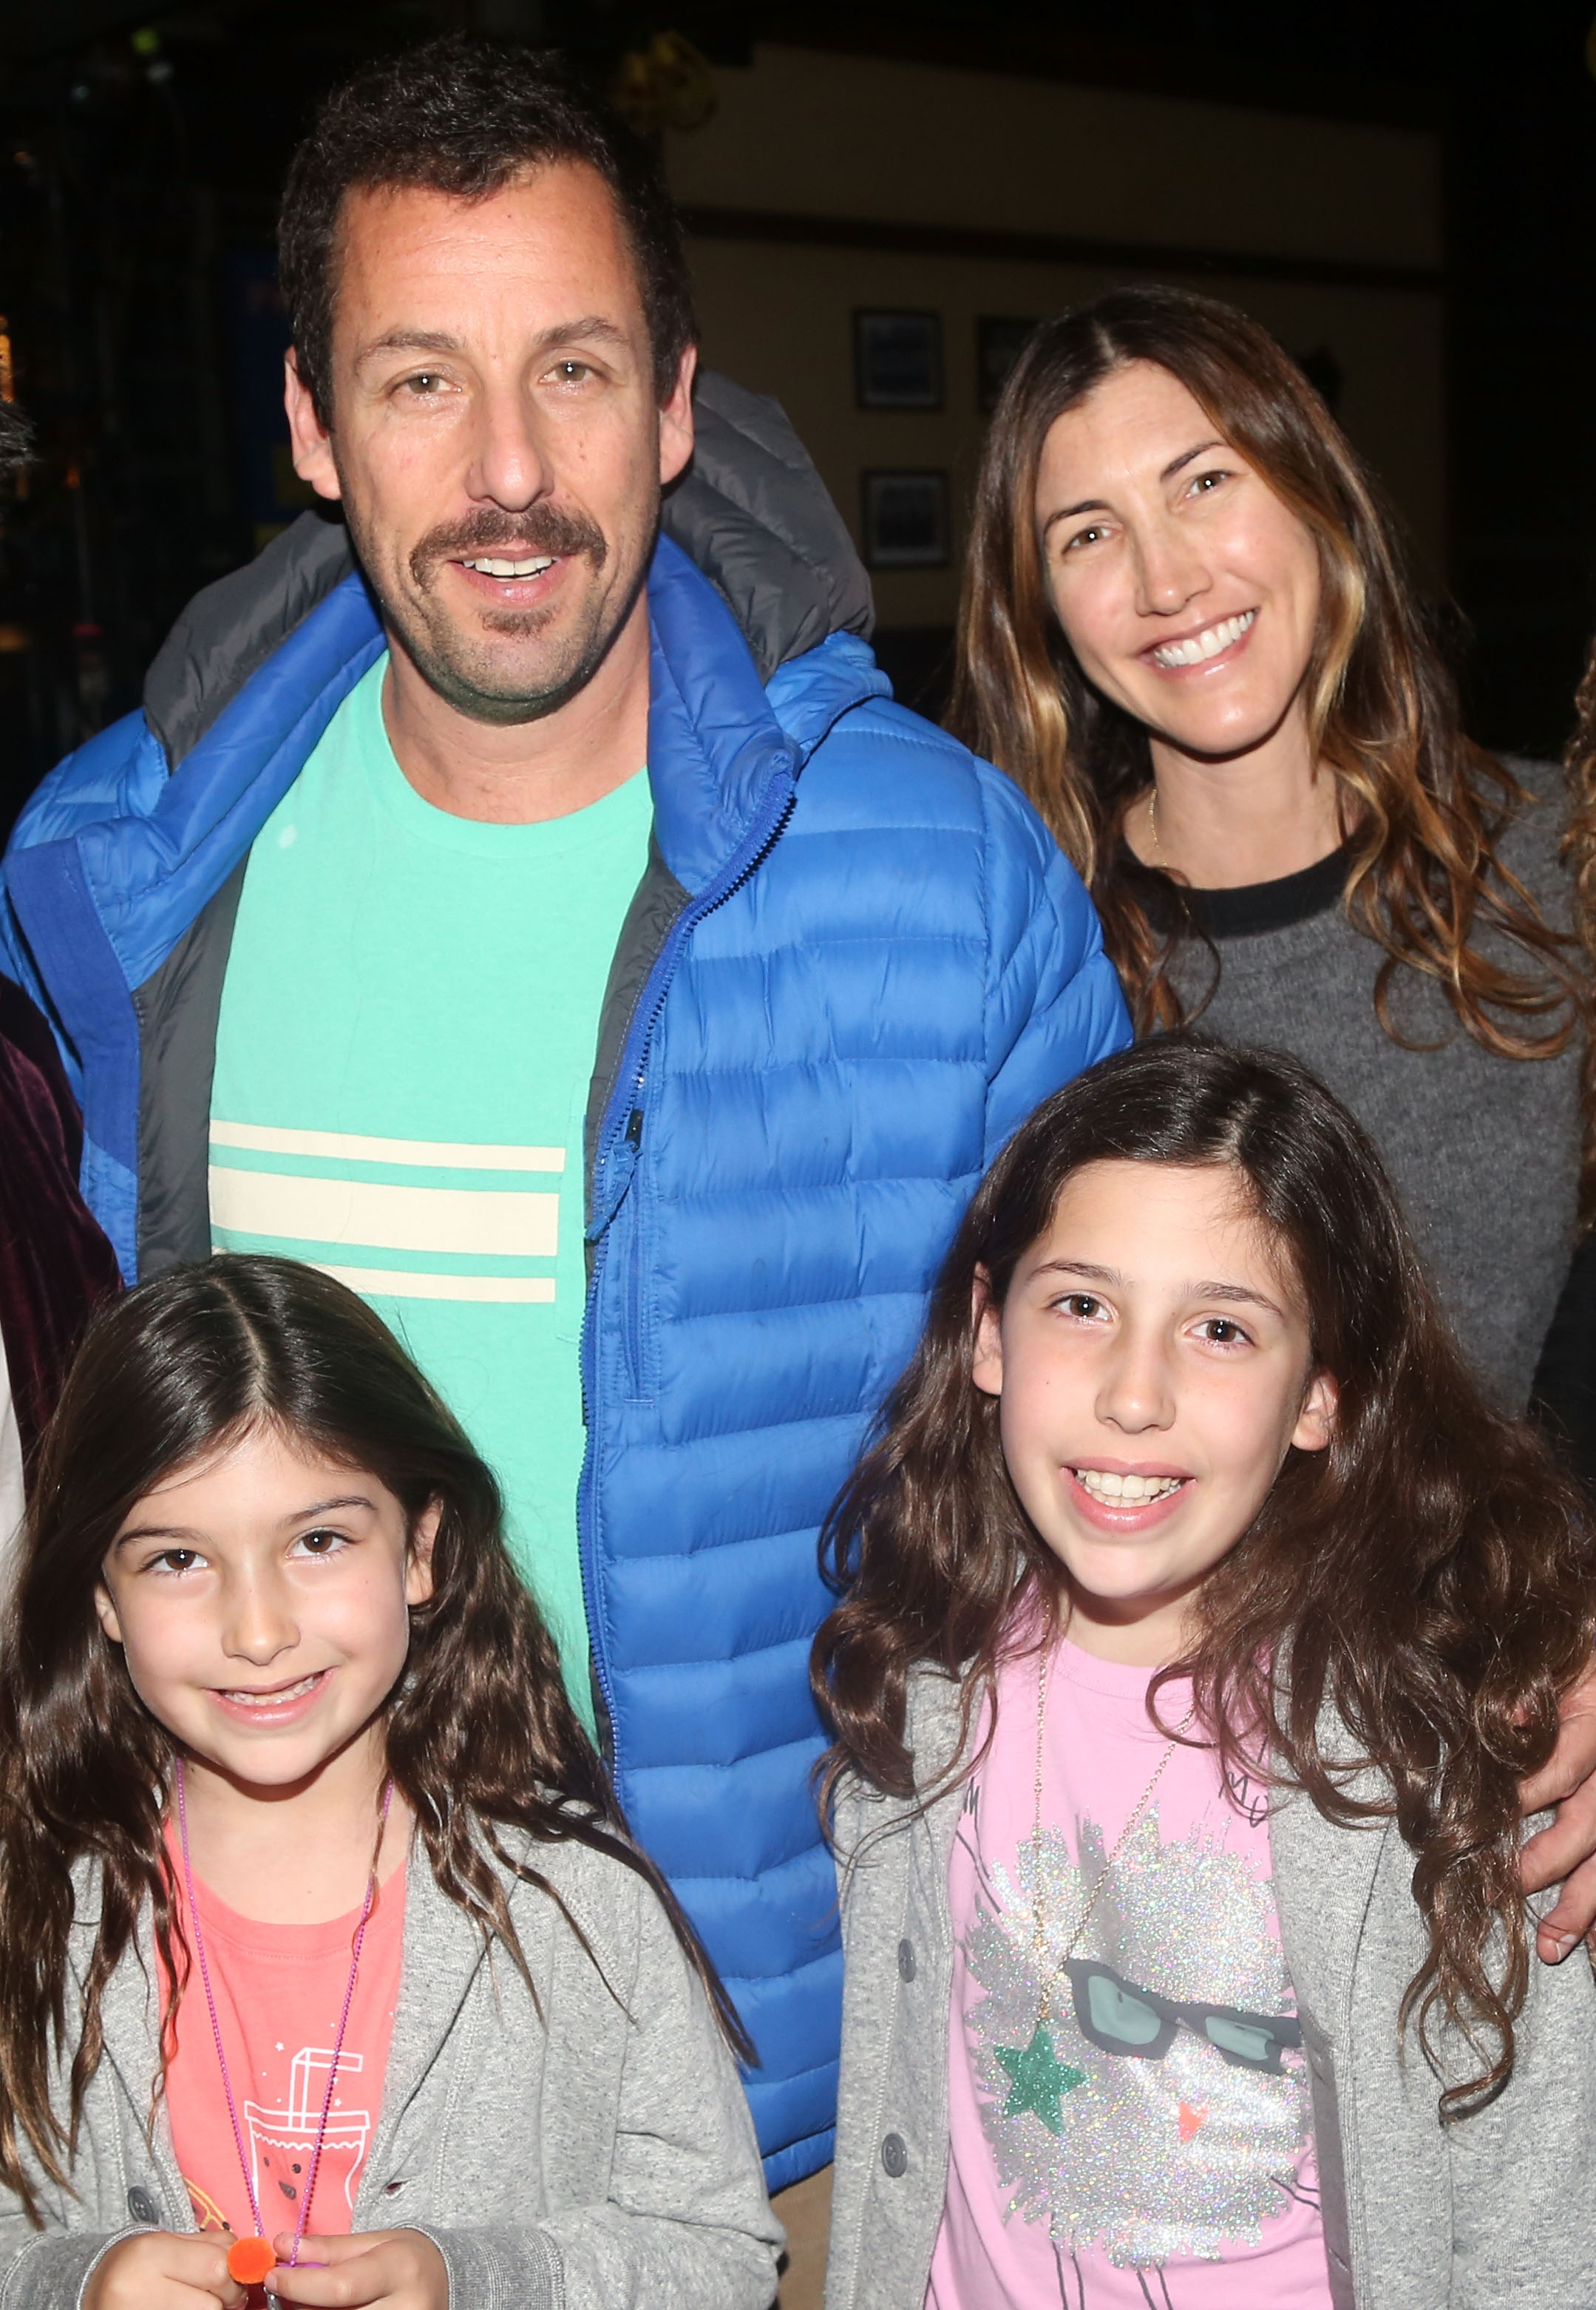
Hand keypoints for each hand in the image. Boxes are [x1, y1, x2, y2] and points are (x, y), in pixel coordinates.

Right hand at [84, 2230, 245, 2309]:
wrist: (90, 2289)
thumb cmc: (139, 2264)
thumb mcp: (170, 2242)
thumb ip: (212, 2246)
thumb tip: (251, 2258)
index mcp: (151, 2254)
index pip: (217, 2269)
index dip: (236, 2275)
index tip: (238, 2276)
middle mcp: (138, 2289)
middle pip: (211, 2304)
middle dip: (226, 2300)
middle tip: (222, 2297)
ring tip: (199, 2303)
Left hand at [264, 2231, 447, 2308]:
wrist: (447, 2283)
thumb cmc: (406, 2259)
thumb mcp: (373, 2242)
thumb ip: (327, 2248)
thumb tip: (281, 2245)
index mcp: (400, 2270)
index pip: (340, 2287)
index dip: (298, 2284)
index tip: (272, 2274)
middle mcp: (403, 2309)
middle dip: (299, 2304)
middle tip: (286, 2290)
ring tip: (311, 2299)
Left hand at [1520, 1657, 1595, 1960]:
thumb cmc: (1581, 1663)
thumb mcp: (1561, 1661)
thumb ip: (1532, 1689)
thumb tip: (1506, 1714)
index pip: (1559, 1770)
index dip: (1521, 1797)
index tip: (1478, 1822)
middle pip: (1590, 1828)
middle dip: (1546, 1865)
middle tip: (1500, 1889)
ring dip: (1586, 1909)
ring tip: (1552, 1947)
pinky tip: (1594, 1948)